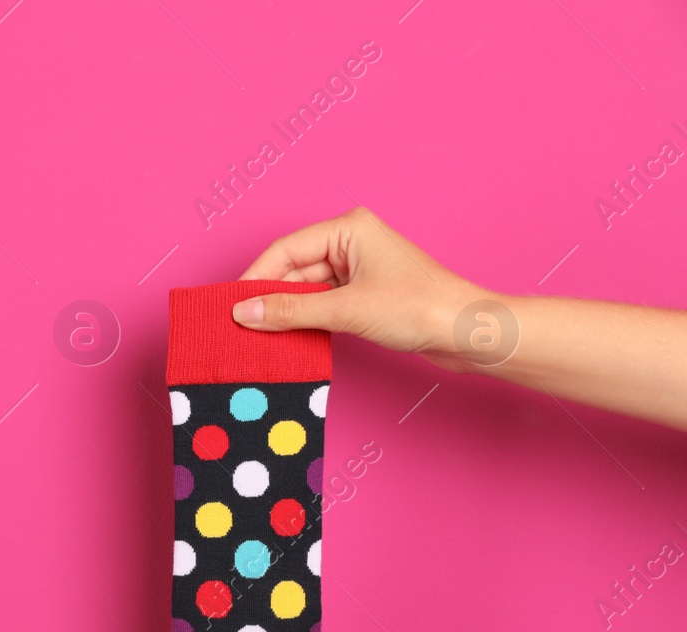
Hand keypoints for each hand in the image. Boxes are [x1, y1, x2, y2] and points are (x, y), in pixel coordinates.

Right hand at [230, 208, 491, 372]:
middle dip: (268, 298)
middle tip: (239, 327)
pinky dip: (303, 321)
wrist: (466, 333)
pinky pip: (320, 305)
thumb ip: (290, 312)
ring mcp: (357, 269)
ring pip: (304, 290)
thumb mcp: (346, 309)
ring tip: (257, 336)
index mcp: (348, 228)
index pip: (285, 251)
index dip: (255, 279)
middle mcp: (350, 242)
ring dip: (284, 313)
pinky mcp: (362, 295)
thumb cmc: (419, 308)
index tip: (230, 306)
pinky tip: (286, 338)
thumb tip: (243, 314)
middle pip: (292, 271)